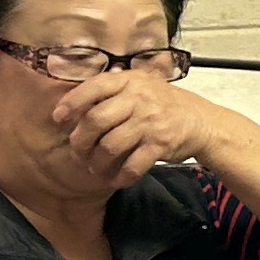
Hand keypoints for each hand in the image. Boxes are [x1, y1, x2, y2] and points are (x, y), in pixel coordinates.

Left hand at [49, 64, 233, 186]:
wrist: (201, 121)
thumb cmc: (163, 104)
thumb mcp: (140, 86)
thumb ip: (112, 90)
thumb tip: (74, 103)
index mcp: (130, 81)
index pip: (93, 87)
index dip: (71, 103)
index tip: (58, 118)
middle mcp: (140, 99)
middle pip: (96, 120)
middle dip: (80, 141)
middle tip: (77, 151)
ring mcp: (151, 122)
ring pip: (110, 145)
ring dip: (97, 162)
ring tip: (95, 167)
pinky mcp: (161, 145)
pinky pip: (133, 165)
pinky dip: (121, 176)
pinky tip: (116, 178)